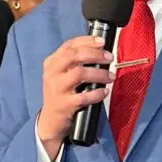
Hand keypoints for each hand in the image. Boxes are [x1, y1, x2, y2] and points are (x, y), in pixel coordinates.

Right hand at [36, 34, 112, 161]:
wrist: (50, 121)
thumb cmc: (61, 95)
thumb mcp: (60, 75)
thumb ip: (73, 63)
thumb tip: (99, 51)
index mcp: (51, 63)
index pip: (69, 45)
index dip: (87, 41)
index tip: (102, 42)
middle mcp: (52, 73)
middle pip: (74, 56)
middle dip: (95, 54)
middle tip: (109, 58)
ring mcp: (57, 89)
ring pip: (79, 74)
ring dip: (99, 74)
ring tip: (111, 77)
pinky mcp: (63, 104)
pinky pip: (84, 96)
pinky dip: (97, 94)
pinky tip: (104, 92)